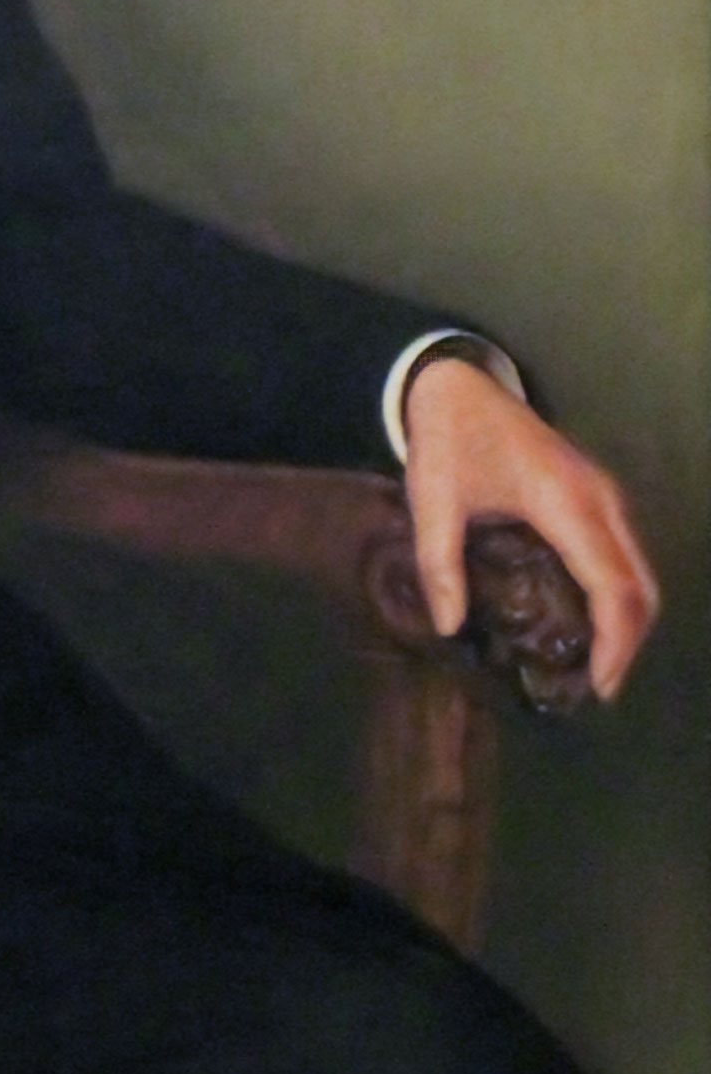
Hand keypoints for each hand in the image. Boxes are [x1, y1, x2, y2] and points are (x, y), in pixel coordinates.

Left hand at [403, 356, 657, 699]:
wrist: (458, 384)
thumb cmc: (447, 439)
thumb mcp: (431, 500)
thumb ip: (438, 564)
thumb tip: (449, 628)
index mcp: (567, 503)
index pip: (613, 586)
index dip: (616, 642)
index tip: (600, 687)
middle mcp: (601, 501)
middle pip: (641, 586)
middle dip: (628, 643)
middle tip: (595, 689)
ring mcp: (604, 496)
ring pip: (639, 572)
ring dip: (626, 621)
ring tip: (592, 665)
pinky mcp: (596, 497)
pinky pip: (622, 556)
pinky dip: (618, 595)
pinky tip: (585, 622)